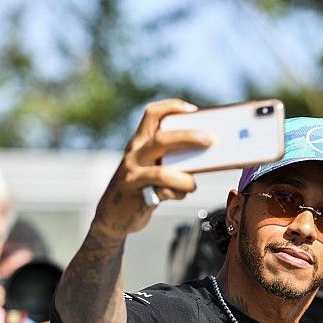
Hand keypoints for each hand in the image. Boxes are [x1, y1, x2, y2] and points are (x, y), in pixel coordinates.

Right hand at [91, 99, 212, 240]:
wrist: (112, 216)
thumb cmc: (139, 186)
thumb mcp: (148, 165)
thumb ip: (169, 157)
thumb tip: (203, 153)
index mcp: (138, 143)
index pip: (152, 115)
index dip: (172, 107)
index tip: (192, 110)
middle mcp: (134, 156)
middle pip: (160, 139)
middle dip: (188, 137)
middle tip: (210, 139)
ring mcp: (133, 177)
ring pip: (162, 172)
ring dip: (184, 179)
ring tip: (193, 184)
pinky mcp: (137, 197)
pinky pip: (164, 194)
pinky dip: (178, 194)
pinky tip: (180, 195)